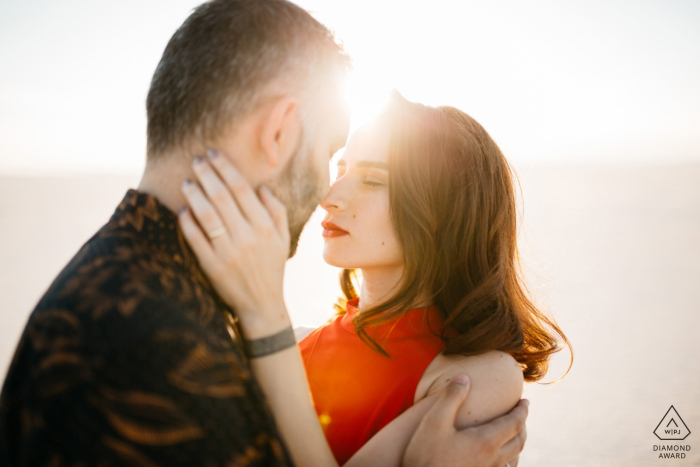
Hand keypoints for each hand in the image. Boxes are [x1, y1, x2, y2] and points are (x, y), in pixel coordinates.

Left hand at [178, 150, 290, 337]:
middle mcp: (247, 236)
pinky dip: (187, 221)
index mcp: (265, 226)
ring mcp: (228, 251)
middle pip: (222, 196)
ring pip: (207, 214)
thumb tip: (261, 187)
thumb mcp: (283, 238)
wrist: (261, 304)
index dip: (225, 168)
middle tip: (196, 159)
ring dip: (194, 194)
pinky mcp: (212, 266)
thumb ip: (276, 210)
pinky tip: (183, 208)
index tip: (213, 154)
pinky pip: (195, 238)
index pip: (241, 188)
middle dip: (207, 173)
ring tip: (186, 181)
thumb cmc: (272, 267)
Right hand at [403, 375, 527, 466]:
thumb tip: (464, 377)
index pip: (514, 423)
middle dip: (523, 424)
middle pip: (518, 440)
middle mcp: (492, 458)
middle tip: (521, 413)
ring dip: (518, 441)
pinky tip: (500, 457)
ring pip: (513, 457)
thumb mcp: (435, 420)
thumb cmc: (425, 454)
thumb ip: (451, 397)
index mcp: (486, 441)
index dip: (522, 410)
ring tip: (514, 433)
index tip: (525, 401)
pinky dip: (509, 458)